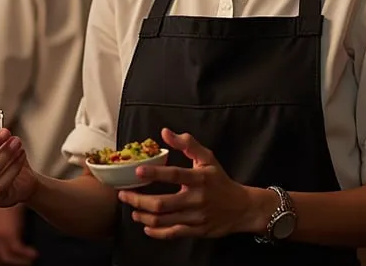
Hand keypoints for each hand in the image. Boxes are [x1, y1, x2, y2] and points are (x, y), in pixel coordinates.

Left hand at [0, 205, 37, 265]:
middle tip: (23, 263)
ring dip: (20, 261)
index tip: (12, 262)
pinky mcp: (8, 233)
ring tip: (31, 259)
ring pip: (7, 258)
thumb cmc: (2, 200)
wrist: (9, 184)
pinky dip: (26, 254)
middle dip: (9, 264)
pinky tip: (33, 253)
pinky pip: (17, 251)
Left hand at [118, 128, 253, 239]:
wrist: (241, 208)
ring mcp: (196, 217)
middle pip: (162, 203)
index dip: (155, 173)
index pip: (174, 175)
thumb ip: (187, 144)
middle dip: (139, 200)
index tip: (137, 171)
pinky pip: (172, 233)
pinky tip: (146, 225)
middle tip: (124, 195)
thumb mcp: (208, 158)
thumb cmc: (220, 180)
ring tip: (132, 209)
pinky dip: (156, 232)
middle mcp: (197, 198)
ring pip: (164, 220)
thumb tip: (165, 132)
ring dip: (143, 215)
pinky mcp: (197, 231)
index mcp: (199, 178)